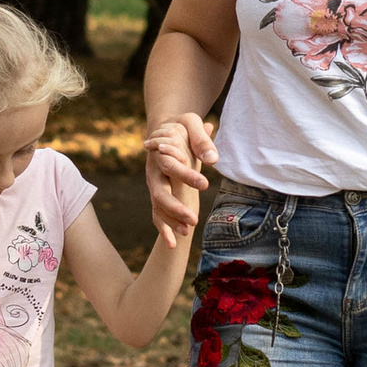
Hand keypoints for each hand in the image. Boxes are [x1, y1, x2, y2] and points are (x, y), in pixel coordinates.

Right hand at [143, 109, 217, 242]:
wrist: (165, 129)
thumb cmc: (180, 125)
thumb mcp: (191, 122)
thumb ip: (201, 138)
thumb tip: (213, 158)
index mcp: (160, 153)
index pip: (171, 165)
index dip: (186, 175)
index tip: (205, 184)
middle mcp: (153, 172)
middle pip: (160, 192)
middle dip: (176, 207)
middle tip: (193, 219)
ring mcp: (154, 185)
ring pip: (158, 206)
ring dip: (171, 221)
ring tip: (187, 233)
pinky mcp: (157, 194)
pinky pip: (157, 214)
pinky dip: (164, 229)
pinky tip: (172, 245)